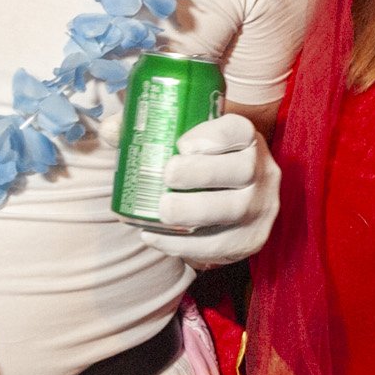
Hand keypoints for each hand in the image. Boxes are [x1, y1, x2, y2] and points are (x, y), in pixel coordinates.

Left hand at [133, 112, 281, 267]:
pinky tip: (155, 238)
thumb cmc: (200, 164)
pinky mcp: (250, 240)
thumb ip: (146, 130)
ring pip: (235, 209)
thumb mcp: (183, 140)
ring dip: (195, 211)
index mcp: (246, 138)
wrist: (231, 202)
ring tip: (162, 211)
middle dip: (202, 173)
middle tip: (167, 176)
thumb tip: (112, 129)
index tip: (182, 144)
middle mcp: (262, 170)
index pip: (239, 130)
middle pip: (241, 170)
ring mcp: (261, 208)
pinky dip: (184, 245)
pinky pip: (221, 245)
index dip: (214, 136)